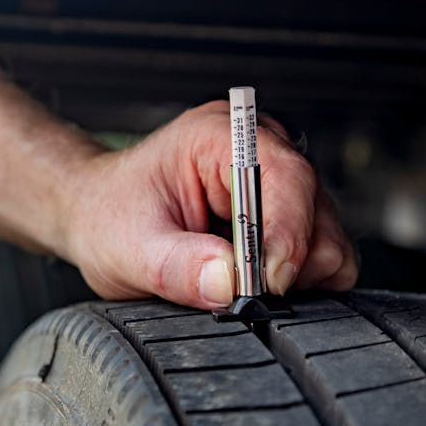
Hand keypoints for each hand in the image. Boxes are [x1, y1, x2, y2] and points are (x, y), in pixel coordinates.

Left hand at [62, 101, 357, 308]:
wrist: (98, 215)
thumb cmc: (110, 215)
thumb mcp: (129, 248)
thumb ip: (176, 266)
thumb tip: (228, 283)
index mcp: (220, 136)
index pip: (285, 177)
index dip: (286, 234)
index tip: (268, 282)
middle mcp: (261, 148)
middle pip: (316, 210)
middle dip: (285, 262)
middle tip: (236, 290)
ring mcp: (280, 181)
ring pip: (326, 238)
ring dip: (290, 274)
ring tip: (232, 277)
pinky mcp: (290, 214)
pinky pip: (322, 256)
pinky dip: (296, 280)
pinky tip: (249, 277)